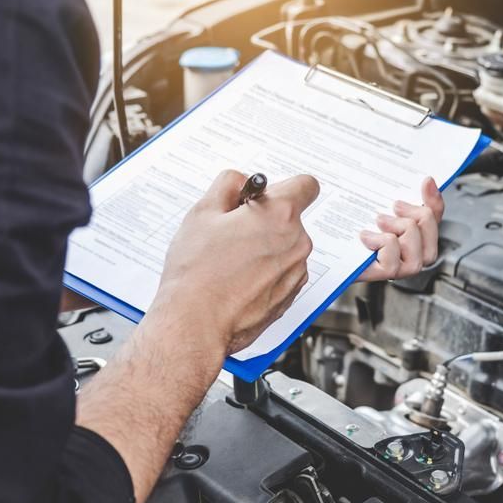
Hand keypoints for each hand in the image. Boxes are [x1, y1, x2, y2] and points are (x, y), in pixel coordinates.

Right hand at [147, 170, 318, 361]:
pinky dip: (266, 272)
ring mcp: (296, 271)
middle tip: (232, 232)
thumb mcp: (203, 212)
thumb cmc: (198, 272)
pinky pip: (283, 272)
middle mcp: (297, 242)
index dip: (283, 187)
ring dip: (265, 248)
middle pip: (290, 219)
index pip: (305, 185)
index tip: (266, 195)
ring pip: (285, 247)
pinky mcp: (291, 295)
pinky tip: (238, 280)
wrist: (196, 322)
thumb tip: (240, 180)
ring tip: (231, 261)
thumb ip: (228, 184)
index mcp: (280, 215)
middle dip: (265, 220)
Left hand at [358, 177, 444, 281]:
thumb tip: (427, 180)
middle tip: (395, 207)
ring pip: (414, 241)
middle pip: (429, 226)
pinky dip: (381, 243)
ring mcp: (401, 265)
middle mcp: (411, 250)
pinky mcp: (385, 274)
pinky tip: (366, 237)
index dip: (434, 198)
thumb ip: (398, 193)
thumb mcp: (372, 203)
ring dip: (397, 227)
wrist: (322, 247)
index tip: (425, 181)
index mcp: (412, 232)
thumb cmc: (348, 228)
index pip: (434, 214)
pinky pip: (394, 261)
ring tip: (379, 222)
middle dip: (415, 213)